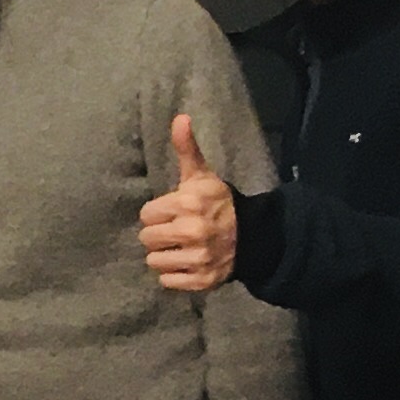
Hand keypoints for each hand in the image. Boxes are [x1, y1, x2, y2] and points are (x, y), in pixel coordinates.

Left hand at [138, 112, 237, 293]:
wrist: (252, 236)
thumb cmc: (218, 202)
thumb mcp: (201, 175)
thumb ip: (186, 148)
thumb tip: (180, 117)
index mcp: (188, 203)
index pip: (146, 215)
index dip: (158, 213)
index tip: (174, 212)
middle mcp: (192, 231)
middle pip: (147, 239)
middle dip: (158, 234)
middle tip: (176, 230)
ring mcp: (199, 258)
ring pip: (154, 262)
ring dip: (164, 256)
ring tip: (181, 247)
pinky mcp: (202, 280)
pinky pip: (167, 281)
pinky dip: (174, 275)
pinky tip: (187, 262)